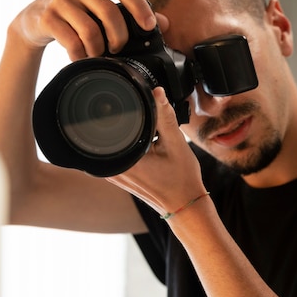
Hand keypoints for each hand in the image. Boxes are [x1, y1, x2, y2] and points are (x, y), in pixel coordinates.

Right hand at [11, 0, 156, 59]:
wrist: (33, 20)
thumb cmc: (74, 14)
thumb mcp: (99, 7)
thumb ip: (130, 13)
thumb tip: (164, 23)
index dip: (139, 7)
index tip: (148, 27)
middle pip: (109, 11)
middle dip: (119, 36)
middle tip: (118, 48)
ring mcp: (59, 0)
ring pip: (90, 29)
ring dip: (98, 49)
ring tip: (97, 54)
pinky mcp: (46, 17)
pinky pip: (71, 41)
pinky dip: (80, 54)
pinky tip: (80, 56)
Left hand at [107, 87, 207, 217]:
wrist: (184, 205)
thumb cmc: (181, 180)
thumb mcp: (176, 143)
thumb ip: (164, 115)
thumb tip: (157, 92)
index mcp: (124, 160)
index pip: (113, 126)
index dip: (125, 114)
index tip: (143, 121)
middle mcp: (112, 169)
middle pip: (112, 134)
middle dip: (130, 126)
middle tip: (152, 134)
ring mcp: (112, 175)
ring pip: (114, 143)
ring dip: (129, 137)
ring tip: (150, 142)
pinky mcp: (117, 176)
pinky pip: (117, 153)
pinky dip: (130, 147)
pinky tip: (146, 149)